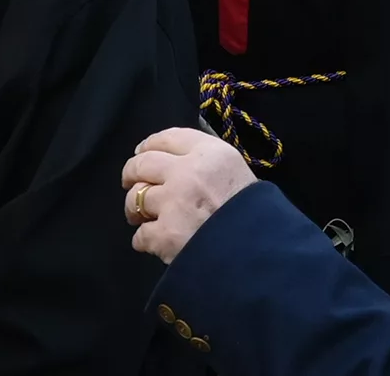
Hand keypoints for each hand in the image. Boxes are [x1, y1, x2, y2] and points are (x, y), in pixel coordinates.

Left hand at [122, 129, 254, 263]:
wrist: (258, 252)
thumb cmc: (252, 213)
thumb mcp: (236, 172)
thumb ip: (208, 162)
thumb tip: (178, 160)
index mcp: (209, 153)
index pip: (168, 137)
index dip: (149, 145)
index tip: (142, 152)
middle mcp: (186, 172)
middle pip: (142, 163)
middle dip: (132, 173)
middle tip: (130, 182)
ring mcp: (172, 203)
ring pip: (135, 198)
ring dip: (134, 208)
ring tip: (139, 217)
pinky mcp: (164, 234)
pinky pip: (141, 235)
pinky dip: (143, 240)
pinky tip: (151, 242)